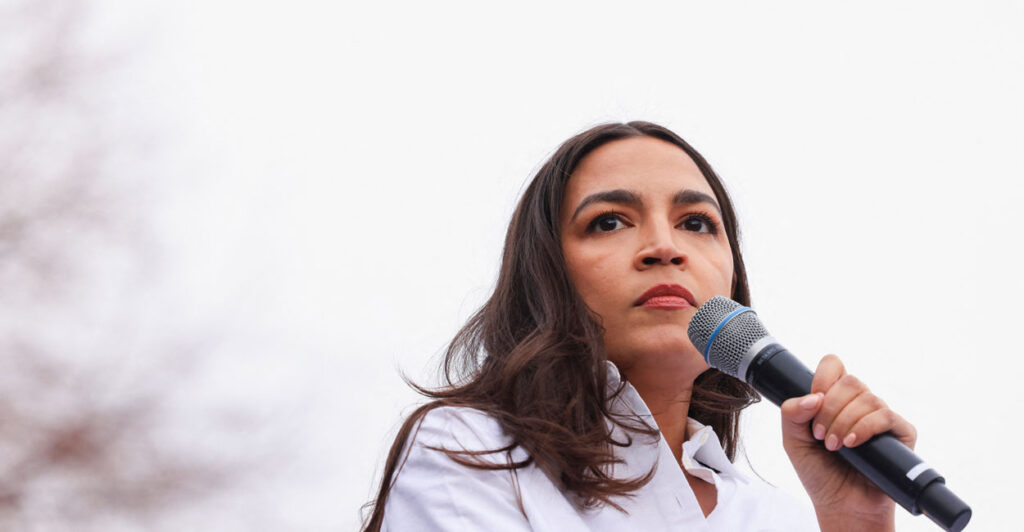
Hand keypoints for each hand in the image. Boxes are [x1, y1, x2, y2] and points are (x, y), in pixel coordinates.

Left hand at [779, 354, 916, 531]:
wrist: (841, 506)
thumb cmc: (819, 473)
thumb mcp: (793, 441)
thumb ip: (792, 414)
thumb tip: (814, 397)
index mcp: (835, 399)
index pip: (834, 366)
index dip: (823, 377)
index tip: (814, 402)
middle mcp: (860, 404)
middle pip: (850, 381)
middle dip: (830, 408)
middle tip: (820, 435)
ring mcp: (881, 418)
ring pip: (868, 398)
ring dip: (844, 422)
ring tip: (834, 446)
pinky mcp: (901, 434)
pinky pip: (887, 416)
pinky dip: (865, 427)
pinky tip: (851, 444)